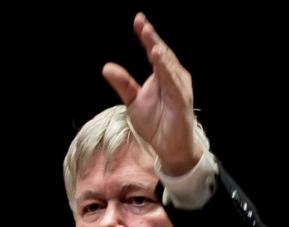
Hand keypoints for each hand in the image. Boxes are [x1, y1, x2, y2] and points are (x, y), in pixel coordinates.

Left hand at [102, 12, 201, 175]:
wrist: (168, 146)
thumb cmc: (155, 122)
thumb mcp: (133, 101)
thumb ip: (123, 84)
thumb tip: (106, 67)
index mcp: (162, 74)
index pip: (153, 51)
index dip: (146, 36)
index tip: (138, 20)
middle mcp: (173, 76)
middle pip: (162, 54)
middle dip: (152, 39)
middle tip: (142, 24)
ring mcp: (179, 87)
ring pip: (168, 66)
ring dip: (159, 53)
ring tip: (150, 40)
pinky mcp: (182, 99)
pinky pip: (173, 82)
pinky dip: (166, 71)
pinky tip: (159, 59)